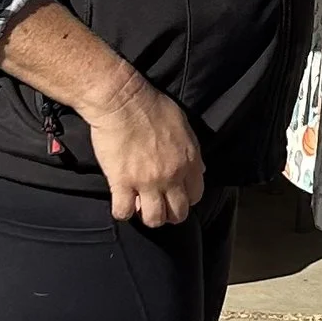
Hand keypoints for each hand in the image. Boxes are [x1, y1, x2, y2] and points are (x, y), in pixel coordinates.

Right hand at [87, 77, 206, 226]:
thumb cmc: (152, 107)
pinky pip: (124, 212)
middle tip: (159, 207)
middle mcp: (171, 176)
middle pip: (178, 213)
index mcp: (188, 161)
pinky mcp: (121, 182)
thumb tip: (200, 170)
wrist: (122, 101)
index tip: (176, 197)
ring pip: (154, 219)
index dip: (185, 200)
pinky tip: (121, 203)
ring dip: (149, 217)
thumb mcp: (183, 125)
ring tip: (141, 208)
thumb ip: (193, 151)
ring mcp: (146, 182)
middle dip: (170, 215)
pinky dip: (123, 212)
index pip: (195, 196)